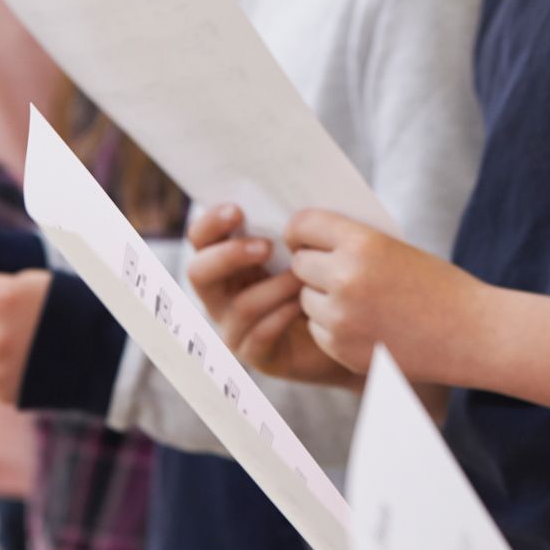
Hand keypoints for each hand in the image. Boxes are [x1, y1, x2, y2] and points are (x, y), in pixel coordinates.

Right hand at [184, 207, 355, 386]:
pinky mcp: (257, 355)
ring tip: (303, 276)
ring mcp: (235, 327)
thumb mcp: (303, 245)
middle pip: (199, 272)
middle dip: (230, 255)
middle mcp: (222, 295)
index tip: (238, 210)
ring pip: (239, 305)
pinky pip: (259, 334)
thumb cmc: (324, 275)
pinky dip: (282, 315)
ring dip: (273, 287)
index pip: (200, 239)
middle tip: (266, 246)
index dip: (210, 223)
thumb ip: (286, 225)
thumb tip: (287, 194)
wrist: (349, 324)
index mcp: (227, 261)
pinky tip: (304, 303)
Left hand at [285, 209, 481, 379]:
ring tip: (361, 302)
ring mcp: (342, 318)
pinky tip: (367, 326)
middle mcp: (345, 278)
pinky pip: (319, 330)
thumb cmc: (439, 285)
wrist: (473, 334)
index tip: (303, 238)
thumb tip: (306, 239)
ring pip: (306, 299)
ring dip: (323, 299)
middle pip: (299, 265)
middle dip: (313, 267)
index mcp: (361, 243)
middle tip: (333, 271)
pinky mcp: (342, 349)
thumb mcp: (396, 248)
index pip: (303, 224)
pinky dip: (334, 328)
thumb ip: (352, 243)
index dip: (300, 231)